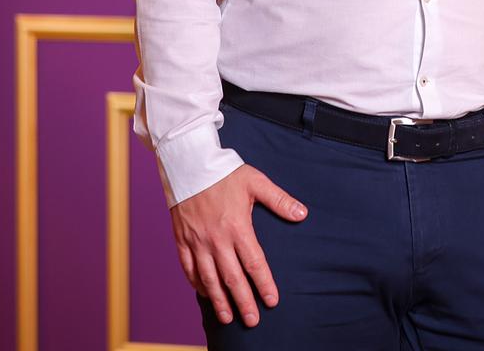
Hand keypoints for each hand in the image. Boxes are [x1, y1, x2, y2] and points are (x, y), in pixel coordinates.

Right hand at [170, 163, 307, 327]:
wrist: (188, 164)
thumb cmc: (224, 172)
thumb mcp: (256, 182)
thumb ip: (279, 200)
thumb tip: (302, 214)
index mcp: (237, 226)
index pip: (254, 263)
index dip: (264, 284)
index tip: (272, 301)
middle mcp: (216, 239)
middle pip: (232, 277)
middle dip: (243, 301)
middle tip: (252, 320)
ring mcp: (197, 241)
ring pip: (209, 278)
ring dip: (219, 300)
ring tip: (227, 317)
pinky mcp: (182, 239)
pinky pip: (188, 268)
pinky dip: (197, 284)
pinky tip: (205, 293)